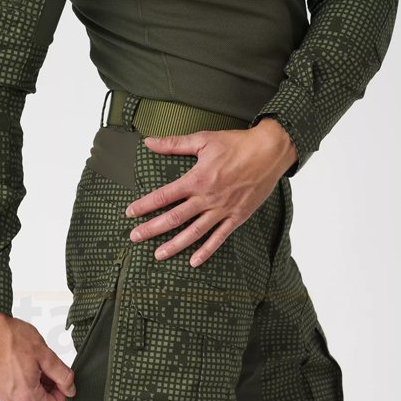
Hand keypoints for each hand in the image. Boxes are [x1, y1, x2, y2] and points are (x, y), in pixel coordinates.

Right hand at [0, 311, 75, 400]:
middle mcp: (8, 399)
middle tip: (46, 369)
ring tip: (30, 364)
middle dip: (47, 390)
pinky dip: (15, 382)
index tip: (61, 381)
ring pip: (22, 398)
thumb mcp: (46, 354)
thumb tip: (70, 389)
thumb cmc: (12, 337)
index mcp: (25, 394)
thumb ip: (62, 375)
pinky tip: (15, 364)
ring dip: (31, 386)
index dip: (61, 395)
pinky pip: (7, 391)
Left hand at [125, 117, 297, 266]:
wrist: (270, 151)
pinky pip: (219, 238)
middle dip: (152, 229)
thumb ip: (174, 144)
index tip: (130, 213)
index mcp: (196, 179)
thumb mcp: (204, 139)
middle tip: (135, 237)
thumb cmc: (237, 144)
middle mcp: (207, 198)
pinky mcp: (237, 217)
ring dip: (175, 245)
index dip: (145, 205)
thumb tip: (149, 142)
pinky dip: (206, 251)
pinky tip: (194, 261)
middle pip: (174, 218)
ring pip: (194, 232)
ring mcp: (222, 210)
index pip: (164, 195)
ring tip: (159, 255)